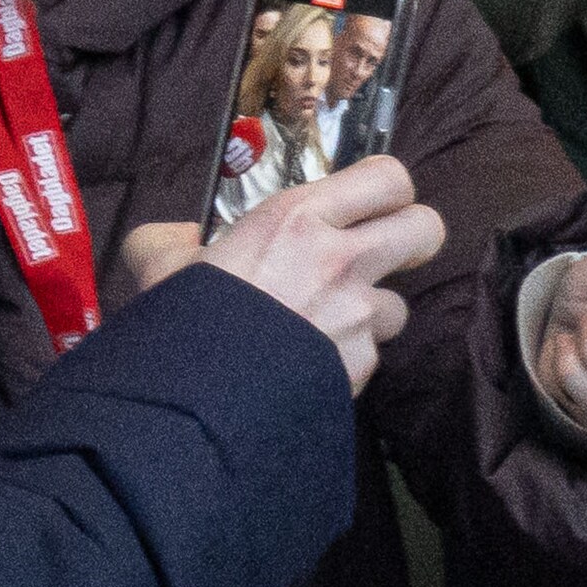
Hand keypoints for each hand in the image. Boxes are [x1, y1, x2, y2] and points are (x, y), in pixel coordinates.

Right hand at [154, 157, 439, 393]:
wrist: (191, 407)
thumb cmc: (178, 326)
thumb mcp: (160, 267)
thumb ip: (170, 240)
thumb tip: (180, 237)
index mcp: (298, 219)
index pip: (389, 178)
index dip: (386, 188)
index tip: (369, 201)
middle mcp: (340, 261)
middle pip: (426, 229)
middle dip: (411, 239)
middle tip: (380, 251)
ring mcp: (356, 317)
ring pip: (398, 306)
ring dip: (371, 314)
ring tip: (324, 325)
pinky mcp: (359, 367)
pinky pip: (368, 357)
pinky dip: (345, 361)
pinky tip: (307, 368)